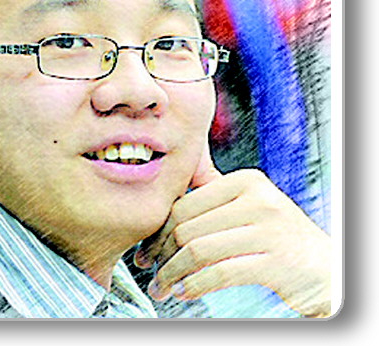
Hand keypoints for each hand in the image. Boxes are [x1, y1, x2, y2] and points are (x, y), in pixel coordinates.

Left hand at [134, 162, 330, 316]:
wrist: (325, 267)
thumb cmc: (276, 236)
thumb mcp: (250, 206)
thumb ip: (213, 201)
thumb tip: (161, 210)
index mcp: (245, 181)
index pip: (184, 204)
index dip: (159, 230)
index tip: (147, 249)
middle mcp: (258, 199)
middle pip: (187, 227)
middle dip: (161, 254)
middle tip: (150, 271)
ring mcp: (268, 229)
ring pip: (198, 250)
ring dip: (172, 274)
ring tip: (161, 287)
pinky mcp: (275, 261)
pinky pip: (220, 273)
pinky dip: (194, 285)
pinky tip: (184, 292)